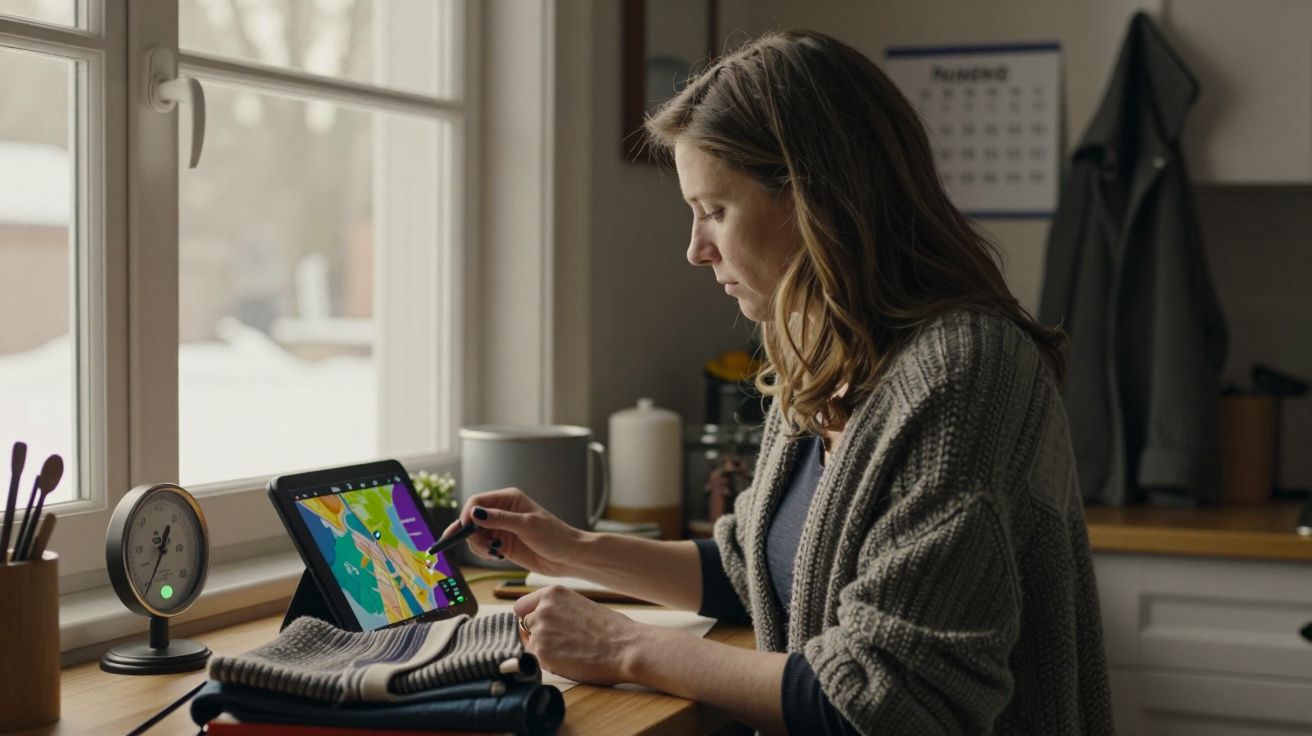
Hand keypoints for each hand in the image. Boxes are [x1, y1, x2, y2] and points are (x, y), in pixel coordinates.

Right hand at [441, 488, 582, 577]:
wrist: (568, 557)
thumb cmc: (554, 536)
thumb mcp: (526, 525)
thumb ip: (500, 519)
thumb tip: (475, 513)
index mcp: (509, 499)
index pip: (478, 501)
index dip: (468, 514)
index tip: (465, 529)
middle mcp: (502, 512)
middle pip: (472, 519)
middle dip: (470, 533)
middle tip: (482, 545)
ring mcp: (501, 529)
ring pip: (475, 535)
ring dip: (478, 545)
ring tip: (495, 552)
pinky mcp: (502, 545)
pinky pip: (482, 547)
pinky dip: (484, 553)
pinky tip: (498, 556)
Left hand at [514, 585, 642, 685]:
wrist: (626, 648)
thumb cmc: (612, 630)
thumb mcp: (580, 606)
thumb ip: (557, 610)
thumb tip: (541, 623)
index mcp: (553, 593)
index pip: (522, 606)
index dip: (530, 618)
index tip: (540, 627)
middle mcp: (542, 609)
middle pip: (524, 626)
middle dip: (537, 635)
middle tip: (563, 643)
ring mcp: (540, 631)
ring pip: (529, 644)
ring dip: (542, 650)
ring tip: (569, 652)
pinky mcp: (541, 653)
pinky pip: (534, 660)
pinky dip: (547, 664)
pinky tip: (569, 661)